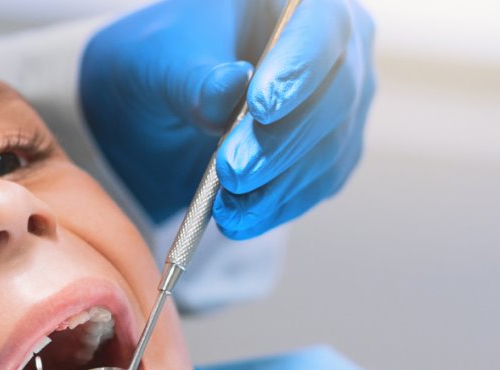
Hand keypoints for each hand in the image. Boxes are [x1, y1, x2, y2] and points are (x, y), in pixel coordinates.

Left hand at [81, 0, 375, 239]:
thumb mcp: (158, 61)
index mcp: (293, 1)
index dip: (300, 65)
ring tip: (225, 207)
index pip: (321, 24)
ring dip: (278, 183)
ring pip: (330, 145)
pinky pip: (319, 181)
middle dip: (280, 141)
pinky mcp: (332, 148)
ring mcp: (341, 97)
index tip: (261, 106)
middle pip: (335, 92)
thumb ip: (193, 76)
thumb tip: (229, 88)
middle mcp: (334, 43)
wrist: (158, 106)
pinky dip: (278, 205)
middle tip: (230, 170)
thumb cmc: (161, 62)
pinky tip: (239, 218)